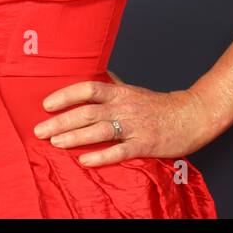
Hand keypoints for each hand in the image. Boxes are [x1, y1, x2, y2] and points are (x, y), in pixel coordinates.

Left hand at [32, 75, 217, 166]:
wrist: (192, 116)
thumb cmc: (160, 106)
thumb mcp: (133, 90)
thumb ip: (113, 83)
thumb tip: (95, 72)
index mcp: (120, 92)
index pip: (88, 88)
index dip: (66, 95)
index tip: (46, 104)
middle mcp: (124, 107)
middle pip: (88, 111)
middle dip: (61, 120)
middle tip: (39, 130)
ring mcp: (134, 126)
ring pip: (100, 130)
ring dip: (75, 137)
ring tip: (55, 142)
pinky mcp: (144, 145)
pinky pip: (119, 152)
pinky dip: (101, 156)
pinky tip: (84, 161)